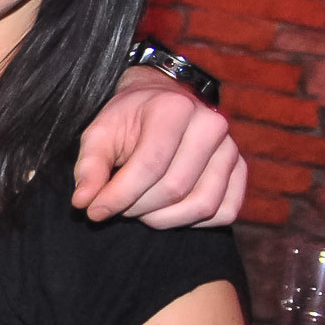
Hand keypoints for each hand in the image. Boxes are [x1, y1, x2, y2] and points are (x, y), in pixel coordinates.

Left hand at [73, 68, 245, 227]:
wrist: (165, 102)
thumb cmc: (129, 119)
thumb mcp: (100, 132)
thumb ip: (89, 166)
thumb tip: (83, 202)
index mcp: (174, 109)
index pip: (150, 165)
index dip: (119, 195)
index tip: (93, 212)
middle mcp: (211, 126)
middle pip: (174, 188)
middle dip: (137, 208)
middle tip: (116, 207)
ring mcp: (231, 148)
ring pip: (201, 205)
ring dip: (163, 219)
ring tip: (138, 209)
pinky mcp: (241, 169)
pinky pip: (224, 212)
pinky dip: (192, 222)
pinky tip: (167, 210)